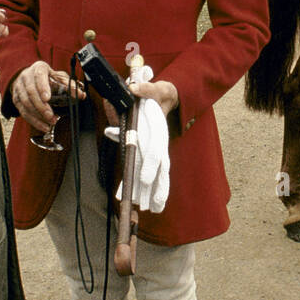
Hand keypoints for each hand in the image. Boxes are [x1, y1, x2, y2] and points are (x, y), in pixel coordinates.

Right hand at [11, 60, 82, 133]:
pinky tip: (43, 126)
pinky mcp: (16, 100)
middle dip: (41, 106)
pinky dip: (34, 120)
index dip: (42, 87)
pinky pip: (23, 112)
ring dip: (38, 115)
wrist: (29, 77)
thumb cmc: (47, 77)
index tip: (47, 98)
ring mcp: (19, 88)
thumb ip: (69, 85)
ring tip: (50, 122)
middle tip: (51, 116)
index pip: (39, 76)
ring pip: (26, 103)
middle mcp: (26, 77)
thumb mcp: (58, 76)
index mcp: (38, 68)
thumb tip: (81, 94)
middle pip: (31, 92)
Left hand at [101, 66, 173, 212]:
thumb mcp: (152, 88)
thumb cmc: (156, 93)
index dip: (150, 165)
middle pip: (158, 169)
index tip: (145, 179)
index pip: (154, 150)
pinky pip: (156, 173)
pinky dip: (155, 188)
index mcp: (156, 129)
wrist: (167, 95)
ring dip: (157, 192)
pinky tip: (153, 204)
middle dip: (155, 188)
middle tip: (149, 206)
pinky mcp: (157, 153)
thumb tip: (133, 88)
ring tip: (154, 210)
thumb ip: (144, 89)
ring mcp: (159, 149)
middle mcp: (159, 143)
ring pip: (159, 175)